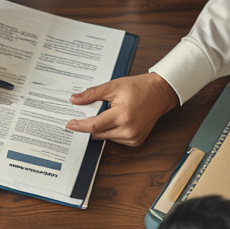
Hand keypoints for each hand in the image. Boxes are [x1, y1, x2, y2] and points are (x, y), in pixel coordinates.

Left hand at [64, 72, 179, 146]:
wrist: (161, 92)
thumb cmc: (139, 88)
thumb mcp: (113, 86)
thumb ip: (92, 94)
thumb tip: (74, 100)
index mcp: (122, 116)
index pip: (93, 126)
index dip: (79, 126)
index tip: (68, 125)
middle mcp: (128, 130)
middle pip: (98, 133)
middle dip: (90, 125)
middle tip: (88, 113)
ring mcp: (133, 138)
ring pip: (105, 137)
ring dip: (102, 128)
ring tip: (111, 112)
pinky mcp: (136, 141)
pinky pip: (115, 139)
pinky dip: (112, 131)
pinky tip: (119, 120)